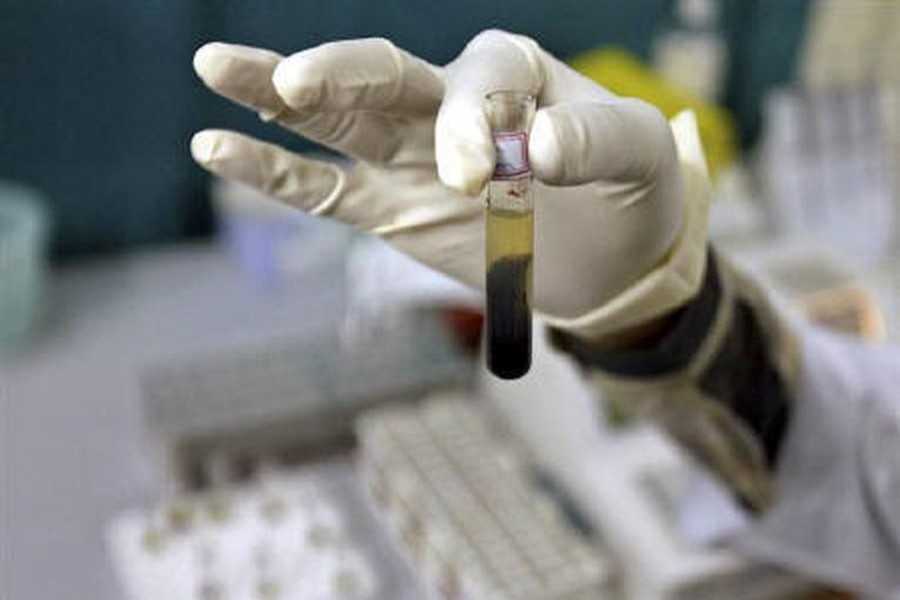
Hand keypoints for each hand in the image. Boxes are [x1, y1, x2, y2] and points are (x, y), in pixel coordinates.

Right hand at [191, 30, 686, 336]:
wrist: (613, 259)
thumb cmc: (630, 192)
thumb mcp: (640, 156)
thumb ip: (599, 139)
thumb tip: (541, 145)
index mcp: (510, 74)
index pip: (475, 78)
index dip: (470, 121)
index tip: (489, 178)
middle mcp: (446, 105)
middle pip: (378, 74)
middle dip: (339, 73)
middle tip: (301, 81)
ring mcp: (409, 158)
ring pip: (331, 121)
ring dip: (274, 95)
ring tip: (214, 65)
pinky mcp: (389, 209)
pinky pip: (323, 190)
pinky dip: (273, 174)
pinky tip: (218, 148)